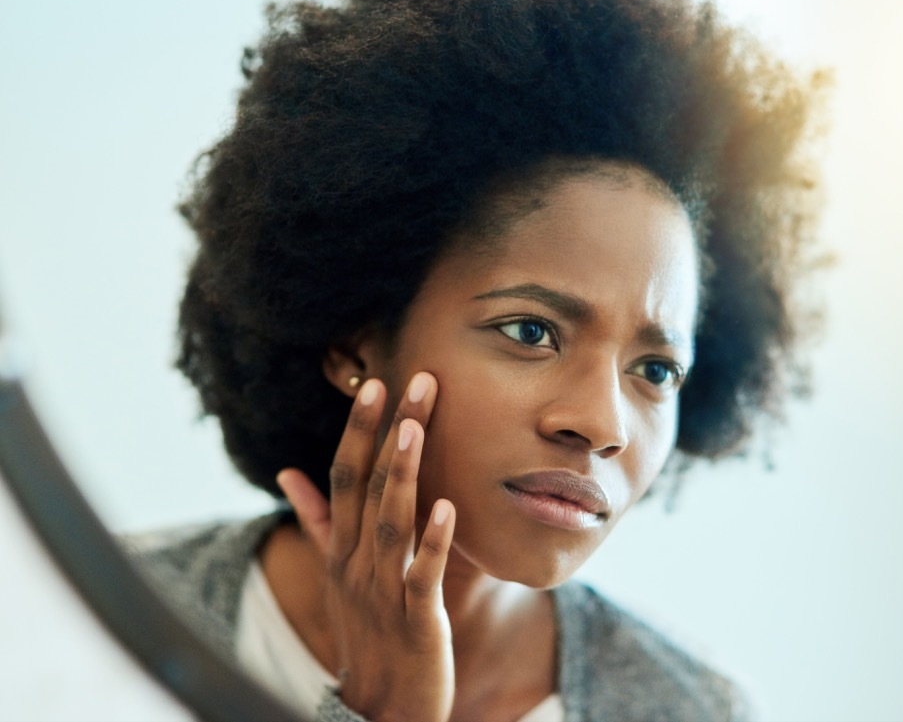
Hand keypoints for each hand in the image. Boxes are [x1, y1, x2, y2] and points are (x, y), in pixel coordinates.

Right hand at [277, 373, 455, 721]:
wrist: (378, 709)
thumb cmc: (364, 632)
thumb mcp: (334, 573)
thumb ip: (317, 520)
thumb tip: (289, 471)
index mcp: (341, 548)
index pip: (344, 477)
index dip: (358, 430)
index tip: (375, 383)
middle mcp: (356, 563)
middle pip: (370, 487)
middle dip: (388, 433)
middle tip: (412, 379)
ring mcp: (384, 591)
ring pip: (390, 523)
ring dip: (403, 473)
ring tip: (416, 426)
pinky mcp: (416, 621)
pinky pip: (422, 576)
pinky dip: (434, 542)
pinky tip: (449, 506)